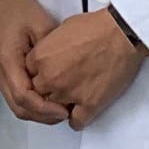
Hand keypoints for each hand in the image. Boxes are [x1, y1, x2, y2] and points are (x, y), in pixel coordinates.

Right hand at [0, 0, 67, 125]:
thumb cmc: (20, 9)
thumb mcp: (43, 27)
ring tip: (60, 108)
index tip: (66, 111)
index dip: (45, 109)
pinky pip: (14, 95)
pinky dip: (31, 102)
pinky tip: (48, 97)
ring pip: (15, 104)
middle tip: (67, 115)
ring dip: (37, 111)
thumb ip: (52, 55)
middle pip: (18, 107)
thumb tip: (66, 80)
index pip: (23, 97)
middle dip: (43, 116)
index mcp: (6, 60)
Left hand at [26, 8, 147, 129]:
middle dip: (48, 90)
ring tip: (70, 99)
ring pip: (55, 109)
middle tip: (60, 86)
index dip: (39, 74)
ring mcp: (69, 93)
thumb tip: (50, 55)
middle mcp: (51, 78)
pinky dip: (77, 120)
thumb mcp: (60, 30)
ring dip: (61, 105)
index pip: (28, 75)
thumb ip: (49, 48)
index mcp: (41, 58)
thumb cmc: (94, 27)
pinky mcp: (90, 104)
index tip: (47, 75)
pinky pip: (76, 122)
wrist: (120, 34)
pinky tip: (80, 113)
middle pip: (39, 93)